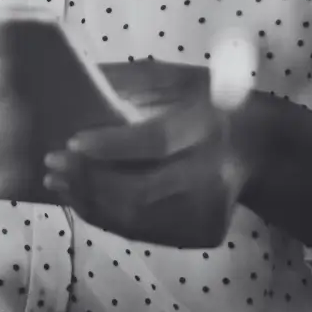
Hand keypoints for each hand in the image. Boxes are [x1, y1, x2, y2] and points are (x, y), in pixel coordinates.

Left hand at [43, 63, 253, 249]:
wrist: (259, 146)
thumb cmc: (207, 102)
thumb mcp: (176, 77)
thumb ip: (128, 81)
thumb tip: (71, 84)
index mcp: (208, 125)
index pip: (155, 142)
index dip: (110, 146)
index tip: (70, 141)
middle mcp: (212, 174)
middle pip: (142, 192)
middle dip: (89, 182)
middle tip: (52, 165)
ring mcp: (209, 211)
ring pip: (139, 220)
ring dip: (90, 203)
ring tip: (58, 182)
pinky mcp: (203, 233)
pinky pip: (146, 232)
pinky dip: (107, 218)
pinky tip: (82, 199)